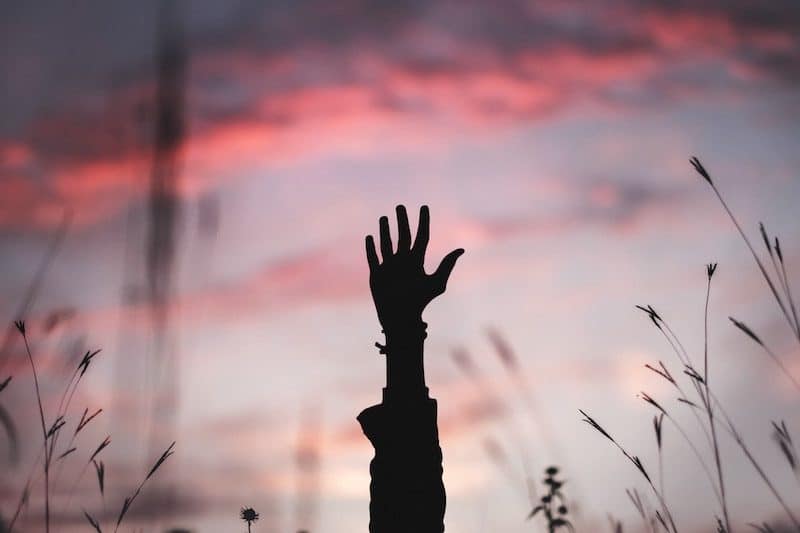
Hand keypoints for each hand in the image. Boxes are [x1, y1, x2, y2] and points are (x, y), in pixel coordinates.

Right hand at [365, 205, 463, 335]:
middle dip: (402, 221)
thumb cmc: (420, 303)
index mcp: (417, 261)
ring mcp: (389, 267)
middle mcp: (403, 261)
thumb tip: (461, 249)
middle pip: (403, 236)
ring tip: (385, 218)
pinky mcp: (376, 275)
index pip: (421, 236)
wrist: (401, 318)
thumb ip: (446, 265)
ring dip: (385, 231)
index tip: (424, 207)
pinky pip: (373, 258)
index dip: (423, 222)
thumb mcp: (436, 283)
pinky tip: (370, 237)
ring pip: (387, 244)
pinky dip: (370, 248)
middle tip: (400, 206)